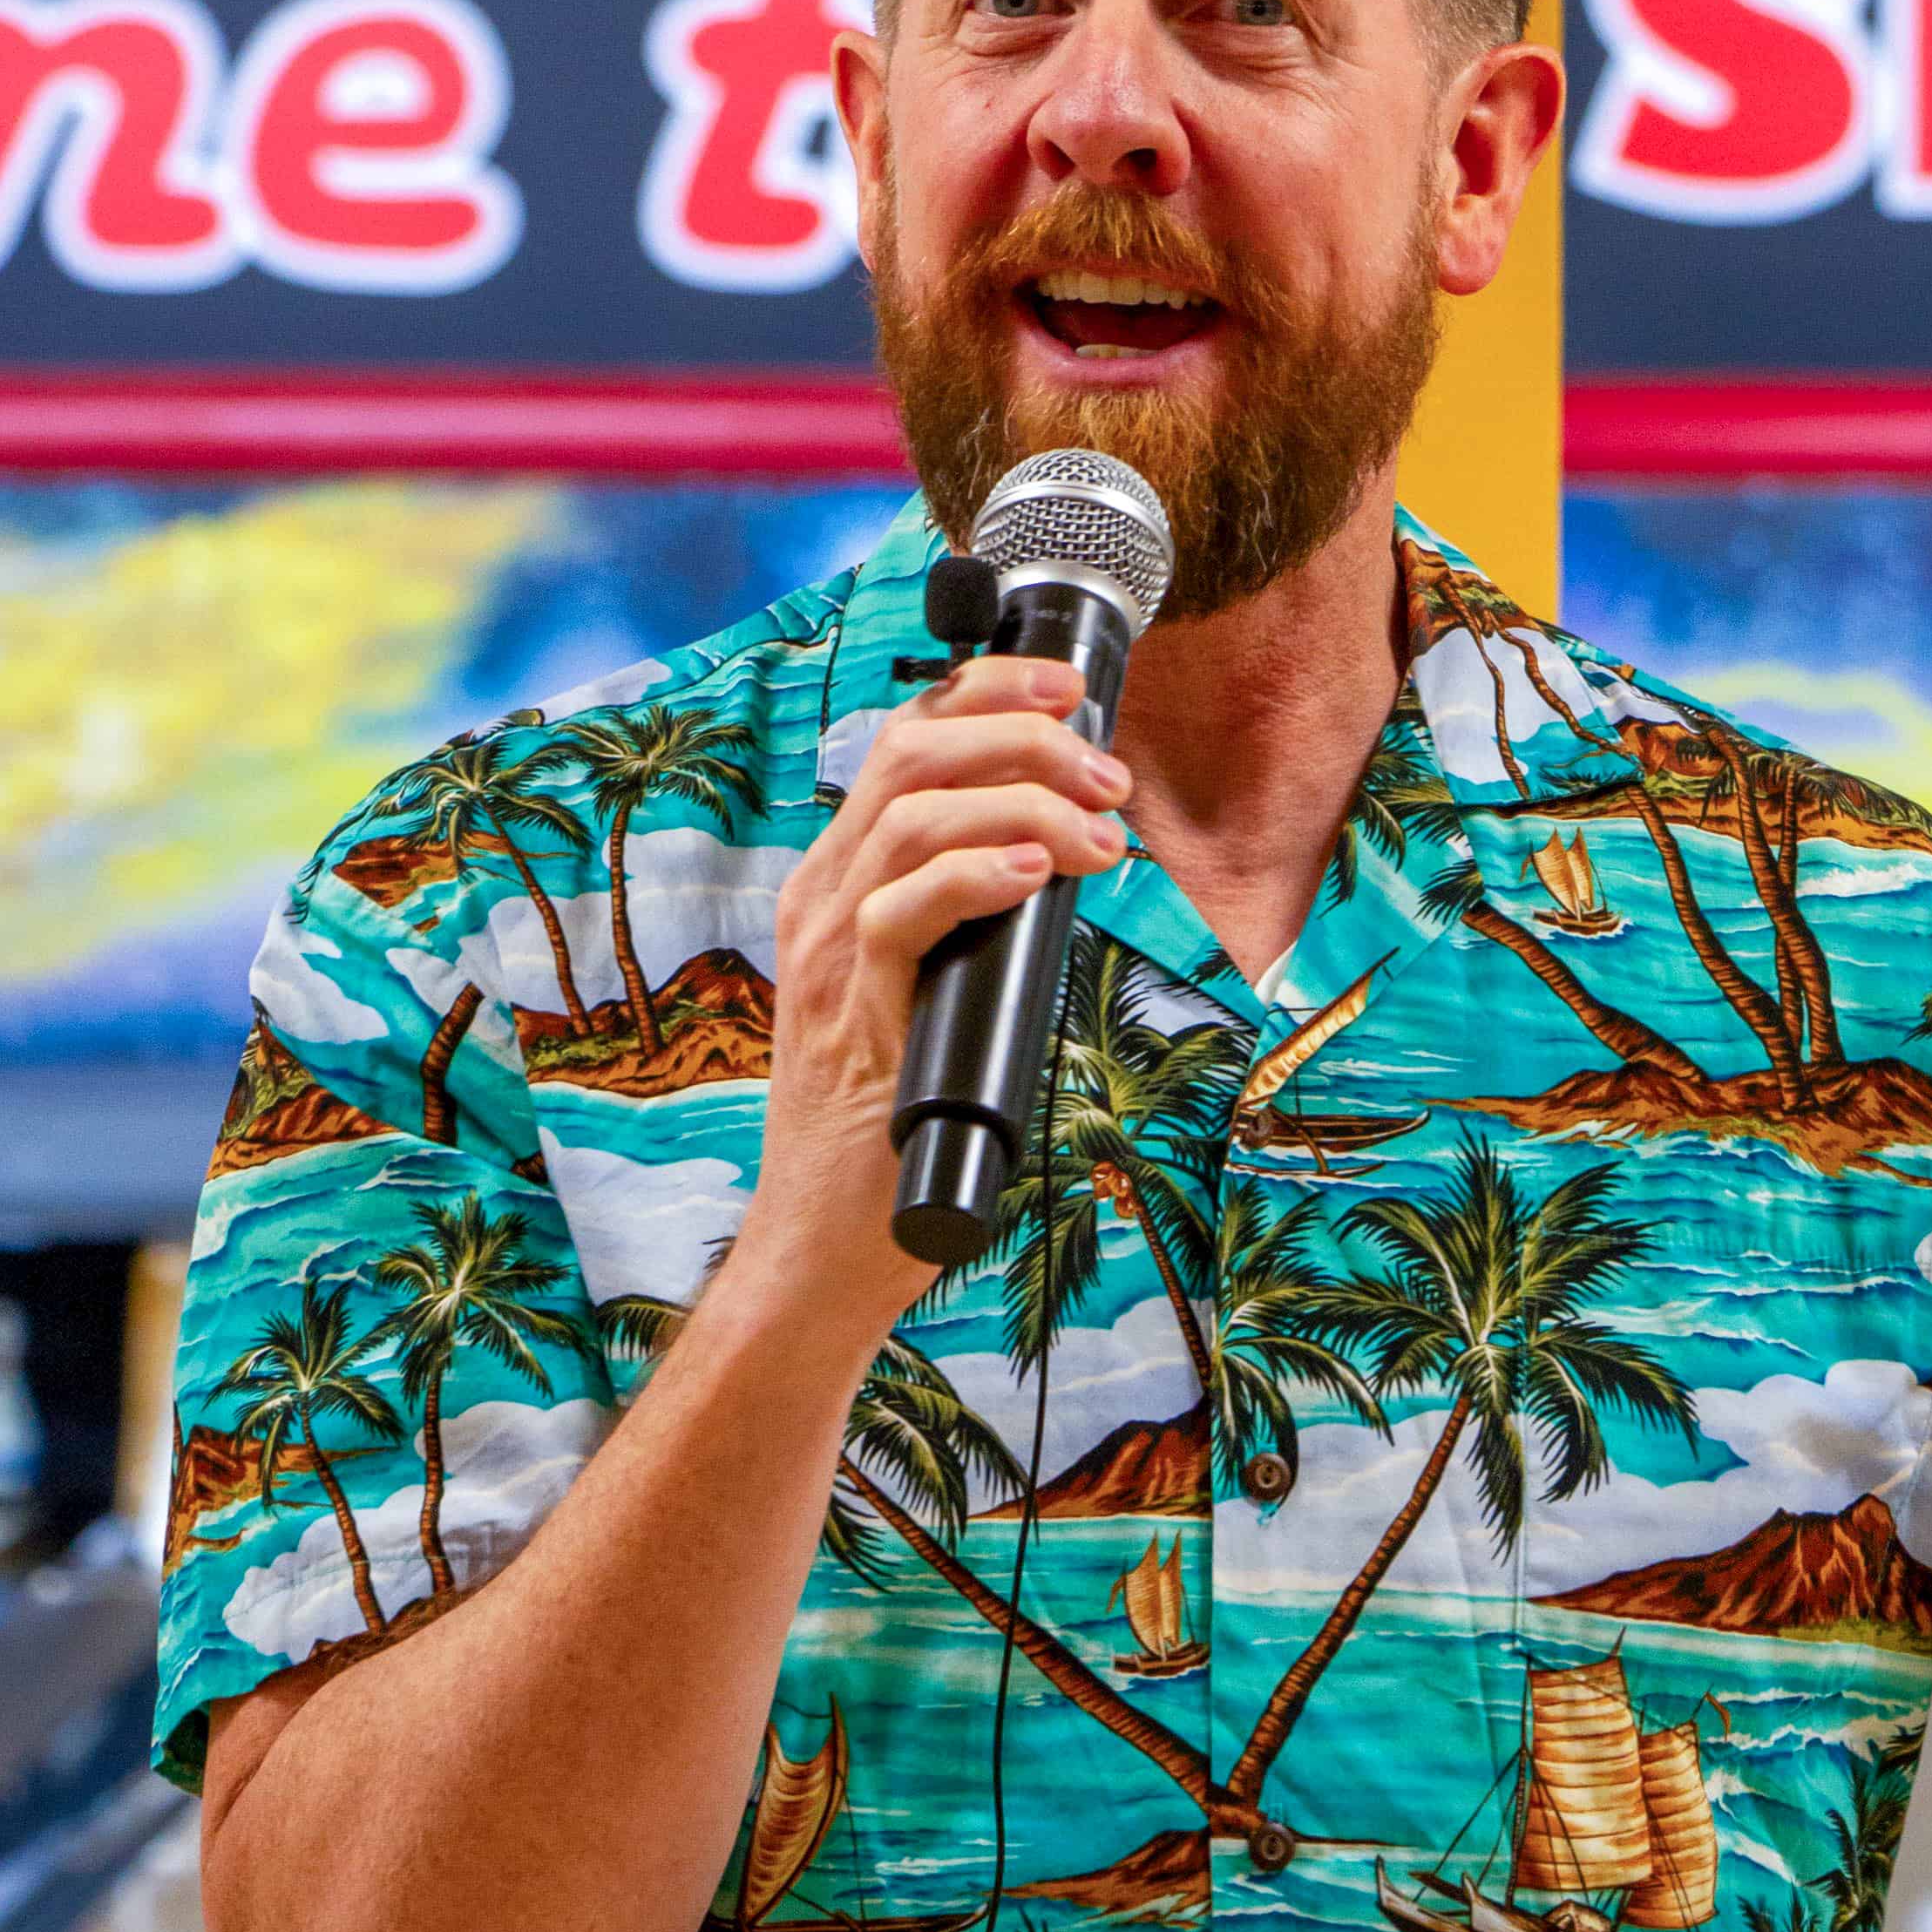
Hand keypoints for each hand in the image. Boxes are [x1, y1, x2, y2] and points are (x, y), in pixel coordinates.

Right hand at [734, 654, 1131, 1347]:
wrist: (821, 1245)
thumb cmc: (894, 1124)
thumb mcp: (935, 990)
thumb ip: (971, 920)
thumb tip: (1071, 854)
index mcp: (840, 880)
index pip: (904, 739)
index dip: (988, 691)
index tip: (1072, 686)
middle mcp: (823, 898)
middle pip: (910, 752)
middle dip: (1021, 730)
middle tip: (1109, 768)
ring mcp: (829, 954)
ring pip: (912, 816)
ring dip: (1025, 800)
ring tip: (1103, 831)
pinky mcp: (851, 1014)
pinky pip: (901, 911)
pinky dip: (978, 874)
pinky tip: (1040, 873)